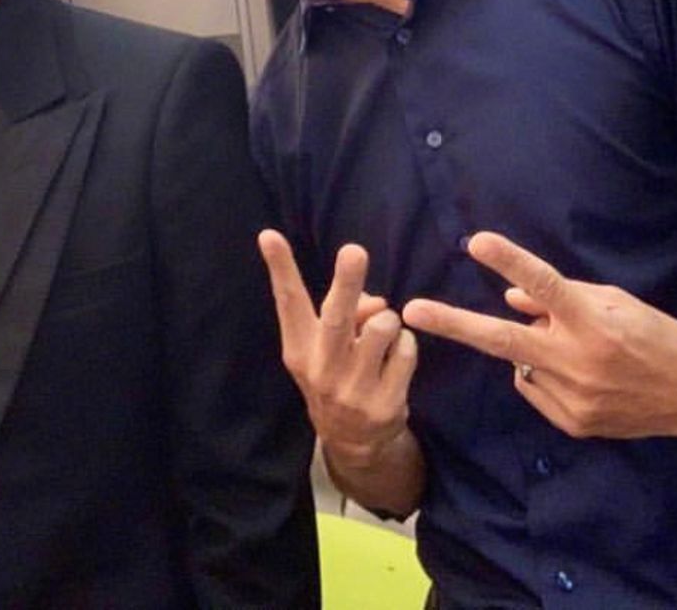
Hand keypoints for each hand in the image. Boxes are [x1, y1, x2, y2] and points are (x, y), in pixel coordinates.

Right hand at [258, 230, 416, 468]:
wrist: (352, 442)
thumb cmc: (336, 374)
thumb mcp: (325, 348)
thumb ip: (343, 315)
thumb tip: (374, 301)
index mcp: (300, 349)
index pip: (288, 302)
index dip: (280, 268)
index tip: (269, 234)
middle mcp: (322, 369)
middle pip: (338, 317)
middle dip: (346, 282)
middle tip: (353, 250)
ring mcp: (354, 390)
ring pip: (384, 326)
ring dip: (389, 322)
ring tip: (381, 339)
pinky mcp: (385, 405)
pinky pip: (407, 350)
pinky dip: (405, 346)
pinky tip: (394, 363)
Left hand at [402, 232, 676, 438]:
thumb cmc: (654, 333)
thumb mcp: (613, 302)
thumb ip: (559, 299)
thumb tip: (509, 297)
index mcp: (593, 321)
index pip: (544, 284)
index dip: (509, 261)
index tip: (475, 241)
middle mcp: (580, 360)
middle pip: (503, 340)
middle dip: (453, 324)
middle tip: (412, 310)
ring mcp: (575, 397)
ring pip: (520, 365)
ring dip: (529, 351)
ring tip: (574, 351)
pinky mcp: (574, 423)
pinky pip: (536, 390)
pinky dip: (543, 376)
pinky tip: (579, 376)